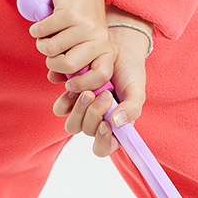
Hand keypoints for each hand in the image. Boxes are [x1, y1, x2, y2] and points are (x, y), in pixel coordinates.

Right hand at [28, 0, 113, 90]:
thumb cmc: (79, 18)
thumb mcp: (85, 42)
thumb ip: (74, 63)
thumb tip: (53, 79)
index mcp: (106, 50)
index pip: (101, 76)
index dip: (82, 85)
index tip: (68, 84)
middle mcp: (99, 39)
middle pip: (67, 66)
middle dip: (51, 62)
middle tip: (51, 50)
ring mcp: (84, 27)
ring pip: (50, 50)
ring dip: (42, 42)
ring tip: (49, 33)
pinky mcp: (69, 15)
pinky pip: (41, 33)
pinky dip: (36, 30)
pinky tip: (43, 23)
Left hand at [52, 22, 148, 157]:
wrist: (117, 48)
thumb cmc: (131, 72)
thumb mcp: (137, 90)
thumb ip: (132, 108)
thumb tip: (117, 123)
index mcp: (115, 128)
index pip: (103, 148)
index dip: (102, 141)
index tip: (105, 124)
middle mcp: (97, 122)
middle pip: (86, 132)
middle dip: (93, 114)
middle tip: (103, 94)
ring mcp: (82, 112)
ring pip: (71, 124)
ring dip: (77, 109)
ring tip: (87, 90)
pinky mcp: (70, 98)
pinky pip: (61, 108)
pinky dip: (65, 98)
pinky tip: (74, 84)